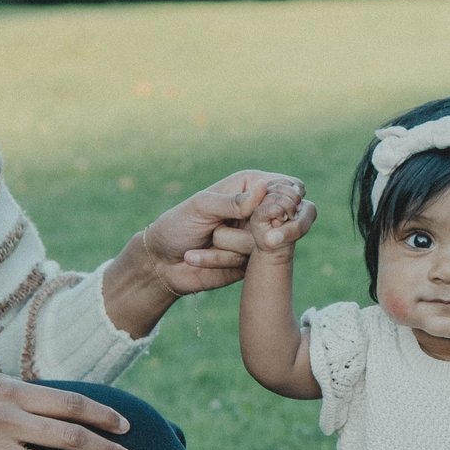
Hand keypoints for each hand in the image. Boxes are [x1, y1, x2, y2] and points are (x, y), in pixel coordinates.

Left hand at [133, 169, 307, 296]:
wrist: (161, 262)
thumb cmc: (177, 225)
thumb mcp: (201, 206)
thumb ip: (232, 201)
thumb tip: (264, 189)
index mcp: (251, 186)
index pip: (289, 188)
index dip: (284, 201)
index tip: (263, 213)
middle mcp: (259, 211)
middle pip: (284, 219)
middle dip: (254, 228)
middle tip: (217, 230)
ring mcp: (257, 237)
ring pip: (266, 243)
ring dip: (227, 244)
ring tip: (207, 239)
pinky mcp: (252, 262)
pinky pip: (250, 263)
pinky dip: (220, 260)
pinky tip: (199, 256)